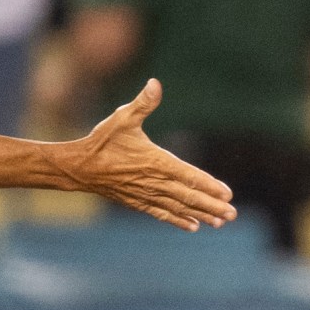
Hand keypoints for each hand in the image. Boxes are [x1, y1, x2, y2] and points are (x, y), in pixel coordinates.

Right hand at [60, 79, 237, 231]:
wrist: (78, 167)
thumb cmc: (102, 141)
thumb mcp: (122, 117)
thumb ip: (143, 103)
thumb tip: (155, 83)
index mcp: (155, 161)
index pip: (188, 175)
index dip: (209, 185)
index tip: (227, 193)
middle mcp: (153, 181)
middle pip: (188, 196)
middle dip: (212, 205)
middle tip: (232, 214)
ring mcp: (146, 194)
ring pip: (178, 208)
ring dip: (201, 215)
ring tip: (220, 222)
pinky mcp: (137, 202)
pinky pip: (162, 213)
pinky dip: (178, 220)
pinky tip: (193, 226)